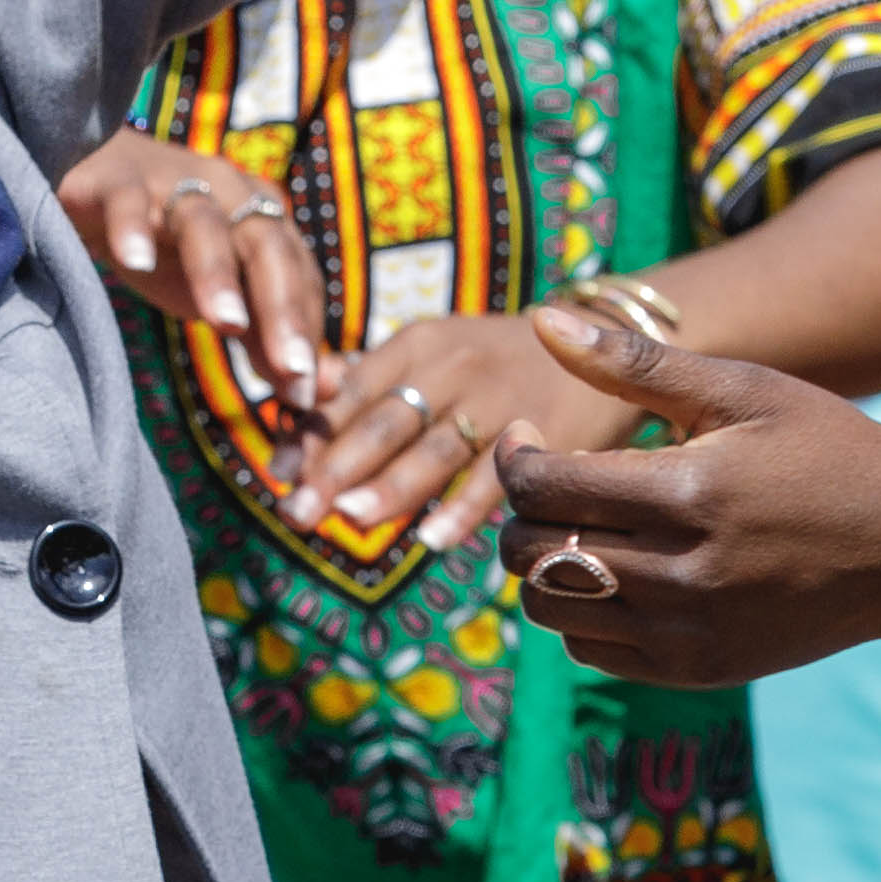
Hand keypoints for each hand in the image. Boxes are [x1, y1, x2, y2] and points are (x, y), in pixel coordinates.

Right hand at [63, 131, 329, 399]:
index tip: (305, 391)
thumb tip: (311, 397)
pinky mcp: (116, 181)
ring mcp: (173, 182)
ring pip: (203, 224)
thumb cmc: (169, 246)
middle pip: (265, 245)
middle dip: (282, 307)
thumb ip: (265, 342)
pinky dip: (133, 228)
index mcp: (263, 220)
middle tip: (291, 368)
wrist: (95, 185)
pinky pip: (127, 201)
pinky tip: (137, 262)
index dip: (306, 330)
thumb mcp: (221, 296)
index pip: (298, 274)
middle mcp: (229, 193)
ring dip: (218, 272)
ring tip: (226, 324)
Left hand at [293, 310, 635, 553]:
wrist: (603, 340)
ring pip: (437, 448)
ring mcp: (501, 398)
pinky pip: (497, 476)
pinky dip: (464, 508)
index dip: (312, 433)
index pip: (353, 390)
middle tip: (297, 511)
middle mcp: (455, 365)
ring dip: (393, 487)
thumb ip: (368, 380)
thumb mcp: (434, 351)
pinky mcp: (545, 429)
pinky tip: (432, 541)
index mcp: (418, 344)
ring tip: (352, 520)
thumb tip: (293, 403)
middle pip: (387, 421)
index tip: (277, 473)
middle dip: (337, 468)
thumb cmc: (496, 360)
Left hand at [492, 306, 880, 679]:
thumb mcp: (742, 388)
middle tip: (548, 481)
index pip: (543, 487)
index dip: (515, 457)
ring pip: (551, 608)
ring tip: (581, 525)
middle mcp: (683, 574)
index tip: (528, 437)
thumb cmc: (827, 449)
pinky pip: (593, 650)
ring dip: (543, 565)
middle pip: (533, 553)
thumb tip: (540, 320)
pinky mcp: (697, 670)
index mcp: (689, 492)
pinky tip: (616, 569)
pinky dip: (582, 611)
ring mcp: (690, 633)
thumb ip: (636, 361)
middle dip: (521, 511)